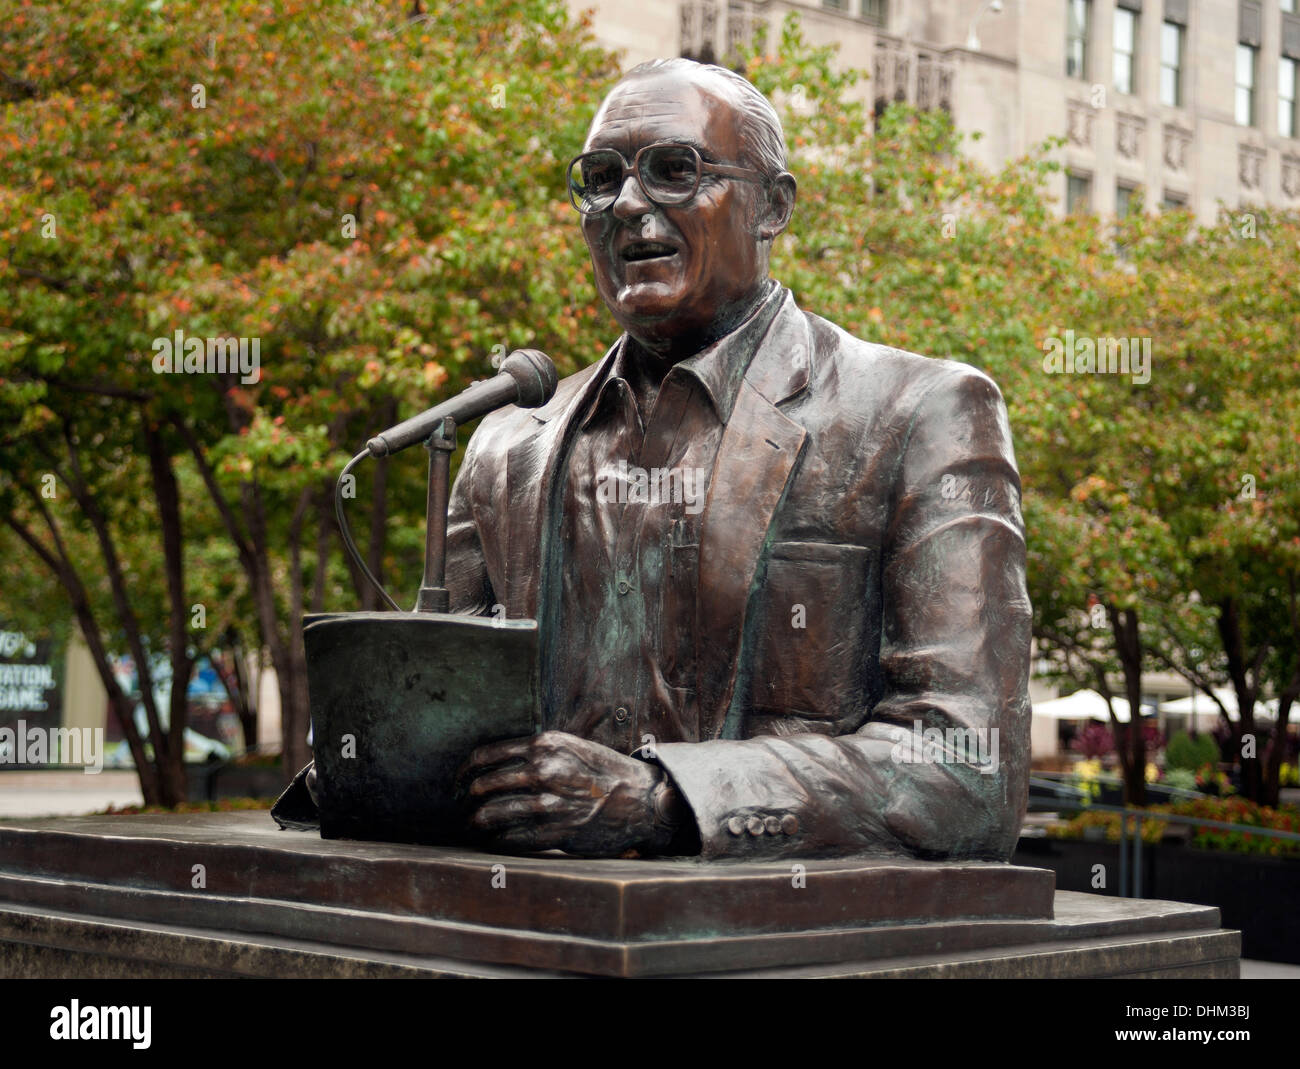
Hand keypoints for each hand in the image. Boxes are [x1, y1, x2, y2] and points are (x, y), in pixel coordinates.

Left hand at [460, 731, 674, 856]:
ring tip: (473, 827)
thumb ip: (537, 752)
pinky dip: (496, 841)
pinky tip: (493, 841)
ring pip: (491, 814)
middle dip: (466, 799)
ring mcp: (548, 802)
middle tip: (463, 807)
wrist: (640, 798)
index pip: (485, 756)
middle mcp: (543, 770)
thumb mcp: (571, 746)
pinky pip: (510, 839)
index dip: (464, 771)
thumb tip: (496, 764)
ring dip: (476, 823)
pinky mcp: (554, 831)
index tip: (459, 782)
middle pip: (482, 785)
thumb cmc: (605, 772)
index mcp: (544, 744)